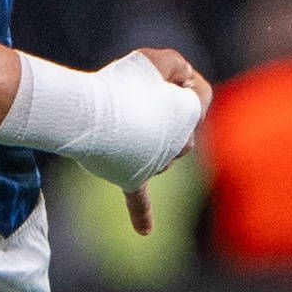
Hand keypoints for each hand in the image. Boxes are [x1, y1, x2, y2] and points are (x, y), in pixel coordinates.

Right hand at [95, 49, 208, 232]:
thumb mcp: (157, 59)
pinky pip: (138, 198)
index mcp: (191, 117)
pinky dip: (141, 215)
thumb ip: (175, 66)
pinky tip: (146, 232)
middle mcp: (179, 145)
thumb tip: (177, 84)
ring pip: (155, 148)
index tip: (153, 74)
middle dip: (158, 106)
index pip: (198, 93)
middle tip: (131, 94)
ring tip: (117, 116)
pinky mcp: (130, 176)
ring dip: (140, 132)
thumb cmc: (123, 84)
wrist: (92, 117)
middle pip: (177, 122)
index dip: (176, 77)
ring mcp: (155, 163)